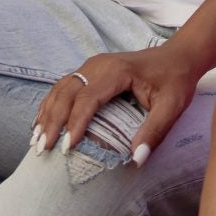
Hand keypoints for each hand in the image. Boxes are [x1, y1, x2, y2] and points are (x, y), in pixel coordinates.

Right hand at [33, 44, 203, 165]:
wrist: (179, 56)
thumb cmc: (176, 80)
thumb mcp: (172, 107)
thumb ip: (155, 132)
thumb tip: (136, 160)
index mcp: (117, 71)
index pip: (88, 98)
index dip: (75, 123)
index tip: (67, 149)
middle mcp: (99, 64)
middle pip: (67, 92)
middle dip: (53, 122)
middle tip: (43, 150)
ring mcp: (92, 65)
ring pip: (61, 89)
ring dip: (47, 114)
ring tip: (36, 141)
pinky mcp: (90, 71)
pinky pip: (64, 87)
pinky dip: (51, 105)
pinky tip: (42, 124)